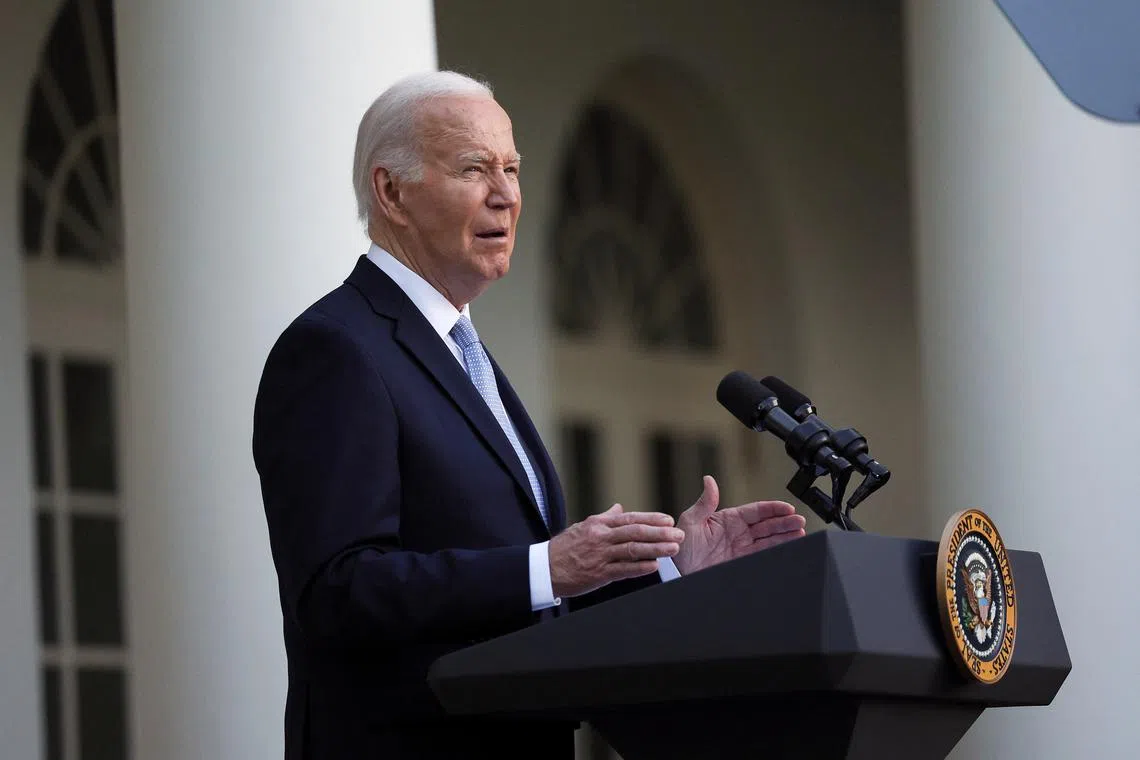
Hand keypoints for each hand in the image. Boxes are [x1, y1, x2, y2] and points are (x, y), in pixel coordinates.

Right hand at [549, 505, 684, 597]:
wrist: (544, 568)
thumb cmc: (565, 548)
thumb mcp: (583, 527)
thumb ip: (605, 518)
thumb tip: (620, 508)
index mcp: (598, 524)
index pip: (630, 519)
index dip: (651, 519)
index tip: (668, 520)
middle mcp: (601, 537)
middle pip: (635, 532)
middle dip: (659, 533)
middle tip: (678, 534)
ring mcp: (600, 556)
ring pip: (632, 550)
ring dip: (655, 549)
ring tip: (673, 548)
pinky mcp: (598, 574)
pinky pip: (623, 570)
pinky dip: (639, 567)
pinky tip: (654, 566)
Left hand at [673, 476, 805, 574]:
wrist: (677, 573)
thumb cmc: (681, 546)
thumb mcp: (691, 522)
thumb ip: (705, 503)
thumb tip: (709, 480)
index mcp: (728, 519)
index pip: (756, 511)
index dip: (773, 509)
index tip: (787, 508)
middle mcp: (738, 532)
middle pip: (767, 525)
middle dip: (785, 522)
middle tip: (800, 521)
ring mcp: (742, 548)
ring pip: (769, 539)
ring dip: (786, 535)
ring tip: (801, 532)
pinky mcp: (743, 562)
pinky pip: (764, 554)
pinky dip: (778, 550)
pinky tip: (790, 546)